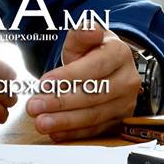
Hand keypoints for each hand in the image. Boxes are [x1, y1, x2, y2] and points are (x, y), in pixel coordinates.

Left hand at [26, 27, 140, 140]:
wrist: (109, 63)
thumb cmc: (92, 49)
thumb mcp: (84, 36)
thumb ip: (81, 33)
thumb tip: (88, 30)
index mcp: (119, 54)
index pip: (93, 68)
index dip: (68, 77)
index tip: (44, 83)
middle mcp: (127, 80)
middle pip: (93, 95)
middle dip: (60, 102)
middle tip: (35, 106)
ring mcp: (126, 103)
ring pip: (94, 116)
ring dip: (65, 121)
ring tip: (41, 122)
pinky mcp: (119, 120)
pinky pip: (96, 130)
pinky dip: (74, 133)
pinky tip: (56, 133)